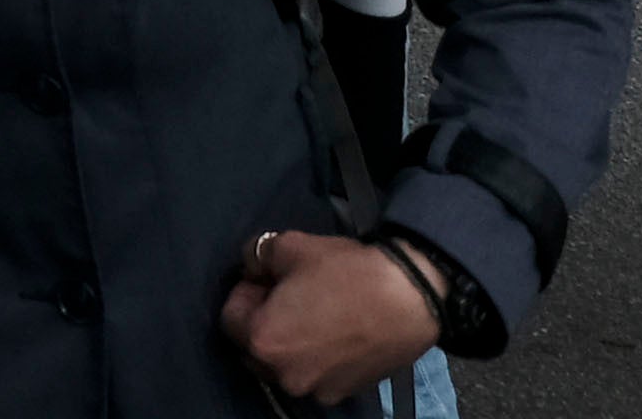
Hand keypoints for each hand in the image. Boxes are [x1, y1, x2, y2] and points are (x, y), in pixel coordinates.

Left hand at [225, 229, 442, 399]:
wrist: (411, 297)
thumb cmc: (346, 271)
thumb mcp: (289, 246)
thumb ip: (255, 256)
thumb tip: (251, 268)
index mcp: (263, 341)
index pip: (230, 316)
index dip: (247, 292)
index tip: (267, 279)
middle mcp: (284, 375)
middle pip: (255, 345)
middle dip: (264, 319)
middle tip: (290, 295)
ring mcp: (316, 390)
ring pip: (285, 362)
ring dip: (290, 341)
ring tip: (315, 313)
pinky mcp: (345, 394)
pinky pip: (315, 373)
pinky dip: (316, 356)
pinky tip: (336, 331)